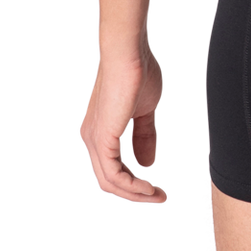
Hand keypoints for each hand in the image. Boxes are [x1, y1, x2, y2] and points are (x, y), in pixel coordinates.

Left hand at [78, 44, 168, 205]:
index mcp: (99, 130)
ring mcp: (93, 140)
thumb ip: (145, 137)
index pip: (112, 168)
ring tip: (159, 196)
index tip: (159, 188)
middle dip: (136, 194)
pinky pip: (114, 175)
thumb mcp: (145, 110)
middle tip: (161, 198)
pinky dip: (133, 185)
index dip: (135, 182)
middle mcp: (90, 138)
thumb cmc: (138, 71)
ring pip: (110, 183)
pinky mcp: (101, 140)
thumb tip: (149, 164)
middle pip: (109, 181)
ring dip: (137, 194)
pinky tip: (151, 186)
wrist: (129, 52)